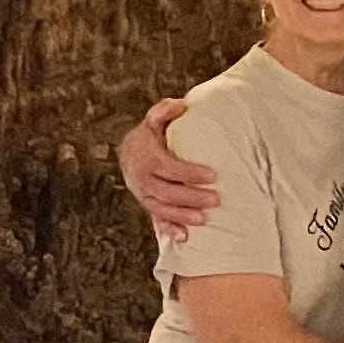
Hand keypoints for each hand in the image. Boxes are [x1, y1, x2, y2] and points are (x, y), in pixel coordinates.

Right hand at [119, 99, 216, 237]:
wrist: (127, 153)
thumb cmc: (148, 136)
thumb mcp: (154, 119)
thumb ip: (165, 111)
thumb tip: (182, 105)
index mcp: (148, 158)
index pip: (171, 168)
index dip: (191, 173)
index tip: (213, 175)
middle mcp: (144, 179)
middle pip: (169, 192)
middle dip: (192, 197)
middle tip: (216, 199)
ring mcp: (145, 195)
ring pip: (163, 209)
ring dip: (183, 216)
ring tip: (204, 219)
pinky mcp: (148, 205)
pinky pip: (156, 220)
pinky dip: (169, 230)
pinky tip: (184, 237)